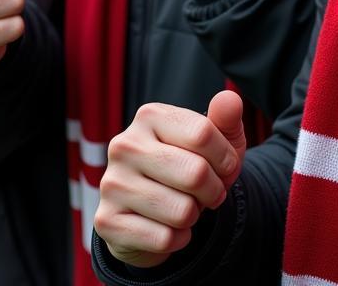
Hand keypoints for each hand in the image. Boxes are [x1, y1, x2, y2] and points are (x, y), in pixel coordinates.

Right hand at [94, 90, 245, 267]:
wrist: (156, 212)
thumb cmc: (193, 166)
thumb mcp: (217, 141)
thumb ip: (226, 119)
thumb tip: (230, 99)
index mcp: (149, 116)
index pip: (203, 134)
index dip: (226, 159)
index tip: (226, 167)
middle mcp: (124, 145)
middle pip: (195, 173)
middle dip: (214, 190)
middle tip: (209, 193)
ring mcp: (111, 183)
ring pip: (182, 211)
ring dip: (194, 216)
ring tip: (185, 207)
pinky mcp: (107, 221)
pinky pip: (164, 238)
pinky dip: (178, 239)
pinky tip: (167, 227)